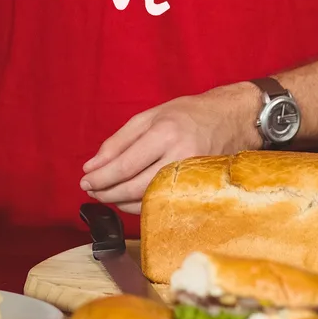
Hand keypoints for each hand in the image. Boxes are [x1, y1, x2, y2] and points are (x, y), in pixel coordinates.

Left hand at [79, 83, 260, 213]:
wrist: (232, 119)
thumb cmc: (189, 113)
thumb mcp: (150, 115)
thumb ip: (119, 141)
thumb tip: (92, 165)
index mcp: (166, 133)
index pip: (126, 164)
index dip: (102, 177)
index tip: (85, 181)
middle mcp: (180, 155)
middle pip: (135, 186)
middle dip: (107, 192)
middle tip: (91, 191)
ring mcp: (192, 175)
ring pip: (148, 200)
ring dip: (120, 201)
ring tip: (106, 194)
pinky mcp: (198, 188)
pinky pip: (162, 203)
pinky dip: (140, 204)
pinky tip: (129, 198)